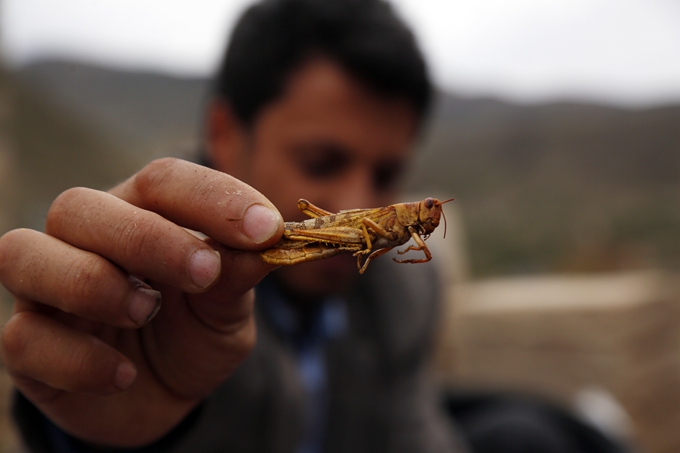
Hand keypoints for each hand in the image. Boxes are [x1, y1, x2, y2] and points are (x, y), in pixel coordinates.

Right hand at [0, 158, 282, 446]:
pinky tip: (123, 376)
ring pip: (24, 254)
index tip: (266, 229)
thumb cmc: (194, 334)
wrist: (165, 397)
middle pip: (81, 207)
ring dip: (92, 283)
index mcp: (141, 214)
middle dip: (146, 238)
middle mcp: (85, 239)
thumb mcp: (227, 308)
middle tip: (204, 273)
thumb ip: (238, 273)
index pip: (162, 180)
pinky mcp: (27, 344)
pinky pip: (23, 337)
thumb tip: (270, 239)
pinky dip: (78, 359)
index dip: (214, 198)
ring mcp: (46, 289)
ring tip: (146, 312)